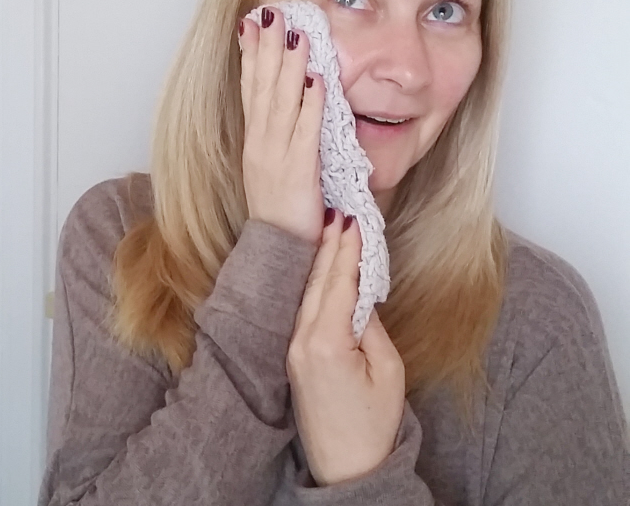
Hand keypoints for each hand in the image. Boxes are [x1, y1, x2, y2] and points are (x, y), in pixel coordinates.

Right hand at [238, 5, 325, 245]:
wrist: (277, 247)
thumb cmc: (279, 205)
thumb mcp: (270, 163)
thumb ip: (275, 132)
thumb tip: (286, 100)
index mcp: (255, 139)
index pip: (250, 88)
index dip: (251, 54)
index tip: (252, 23)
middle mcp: (261, 142)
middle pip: (263, 87)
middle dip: (267, 48)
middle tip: (272, 13)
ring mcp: (277, 155)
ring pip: (282, 102)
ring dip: (289, 67)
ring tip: (295, 34)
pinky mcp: (300, 171)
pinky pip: (306, 131)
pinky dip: (311, 104)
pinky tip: (317, 80)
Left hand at [287, 210, 405, 486]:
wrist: (345, 468)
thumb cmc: (373, 425)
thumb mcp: (387, 371)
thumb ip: (370, 326)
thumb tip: (360, 295)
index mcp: (326, 342)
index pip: (338, 282)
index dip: (347, 249)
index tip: (355, 220)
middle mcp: (302, 340)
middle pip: (318, 281)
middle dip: (330, 245)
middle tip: (340, 211)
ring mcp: (293, 347)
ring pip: (308, 291)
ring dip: (321, 259)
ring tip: (331, 228)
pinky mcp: (294, 354)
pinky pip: (305, 308)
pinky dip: (316, 283)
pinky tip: (322, 267)